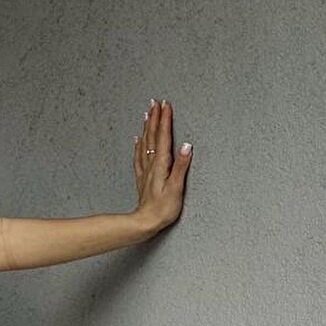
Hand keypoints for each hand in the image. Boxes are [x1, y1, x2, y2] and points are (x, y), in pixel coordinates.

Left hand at [133, 98, 191, 230]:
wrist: (145, 223)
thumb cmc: (163, 209)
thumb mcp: (176, 187)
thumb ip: (181, 166)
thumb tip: (186, 146)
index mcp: (161, 165)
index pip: (164, 137)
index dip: (165, 120)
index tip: (166, 105)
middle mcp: (151, 164)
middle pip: (153, 136)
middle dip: (155, 118)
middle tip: (156, 102)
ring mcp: (145, 171)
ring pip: (145, 143)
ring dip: (147, 127)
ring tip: (147, 114)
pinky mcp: (142, 178)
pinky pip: (139, 156)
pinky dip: (139, 145)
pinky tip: (138, 139)